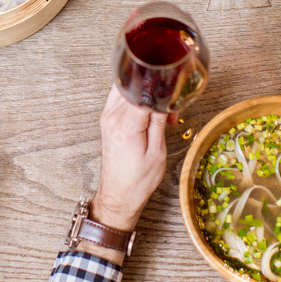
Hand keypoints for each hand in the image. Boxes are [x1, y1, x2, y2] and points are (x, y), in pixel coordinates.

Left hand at [90, 86, 167, 232]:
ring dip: (145, 94)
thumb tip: (164, 98)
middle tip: (169, 113)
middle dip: (156, 94)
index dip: (163, 95)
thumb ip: (159, 121)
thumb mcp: (157, 152)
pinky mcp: (106, 118)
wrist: (119, 193)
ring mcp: (106, 116)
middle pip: (136, 88)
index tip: (174, 101)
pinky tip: (146, 111)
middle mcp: (112, 117)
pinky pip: (119, 96)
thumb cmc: (138, 179)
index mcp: (126, 126)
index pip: (145, 94)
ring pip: (127, 88)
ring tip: (158, 114)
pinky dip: (134, 98)